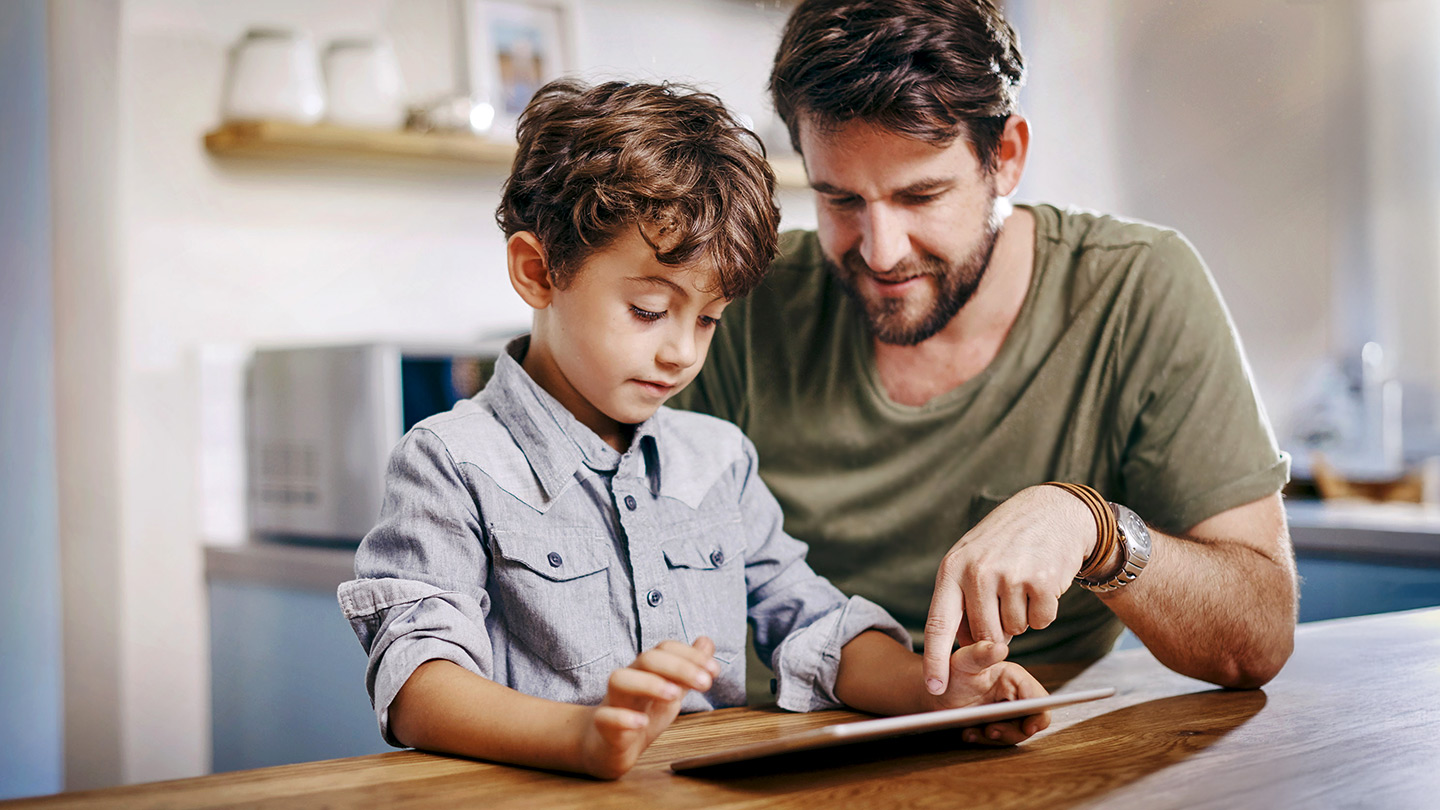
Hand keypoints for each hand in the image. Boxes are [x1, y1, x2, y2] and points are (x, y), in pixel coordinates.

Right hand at [577, 637, 719, 778]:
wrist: (607, 747)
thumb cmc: (640, 714)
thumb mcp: (671, 692)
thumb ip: (688, 670)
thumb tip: (706, 642)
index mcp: (647, 671)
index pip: (665, 649)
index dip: (691, 655)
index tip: (714, 671)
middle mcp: (630, 681)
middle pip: (647, 659)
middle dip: (679, 667)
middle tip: (705, 683)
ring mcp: (614, 702)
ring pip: (619, 680)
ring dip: (648, 683)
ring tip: (674, 695)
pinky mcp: (604, 728)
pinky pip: (605, 717)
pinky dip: (623, 718)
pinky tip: (642, 723)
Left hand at [923, 485, 1095, 693]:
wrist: (1050, 511)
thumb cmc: (1005, 543)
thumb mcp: (971, 561)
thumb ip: (962, 602)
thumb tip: (966, 646)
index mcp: (952, 570)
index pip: (938, 625)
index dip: (935, 660)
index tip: (933, 688)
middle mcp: (977, 573)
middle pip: (985, 636)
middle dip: (997, 631)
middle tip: (1004, 600)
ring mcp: (1010, 576)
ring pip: (1015, 631)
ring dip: (1022, 616)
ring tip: (1021, 584)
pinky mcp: (1042, 581)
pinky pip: (1041, 622)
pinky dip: (1044, 611)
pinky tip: (1041, 584)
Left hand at [926, 640, 1051, 743]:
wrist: (936, 692)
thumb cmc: (952, 672)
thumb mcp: (963, 661)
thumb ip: (980, 653)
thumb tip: (1000, 648)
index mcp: (1014, 677)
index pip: (1037, 698)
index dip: (1039, 715)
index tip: (1028, 728)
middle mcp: (1015, 694)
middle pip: (1030, 720)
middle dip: (1012, 730)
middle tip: (990, 731)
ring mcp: (1007, 711)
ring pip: (1015, 733)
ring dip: (996, 737)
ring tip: (973, 731)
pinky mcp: (998, 725)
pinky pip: (1000, 739)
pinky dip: (985, 740)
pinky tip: (969, 733)